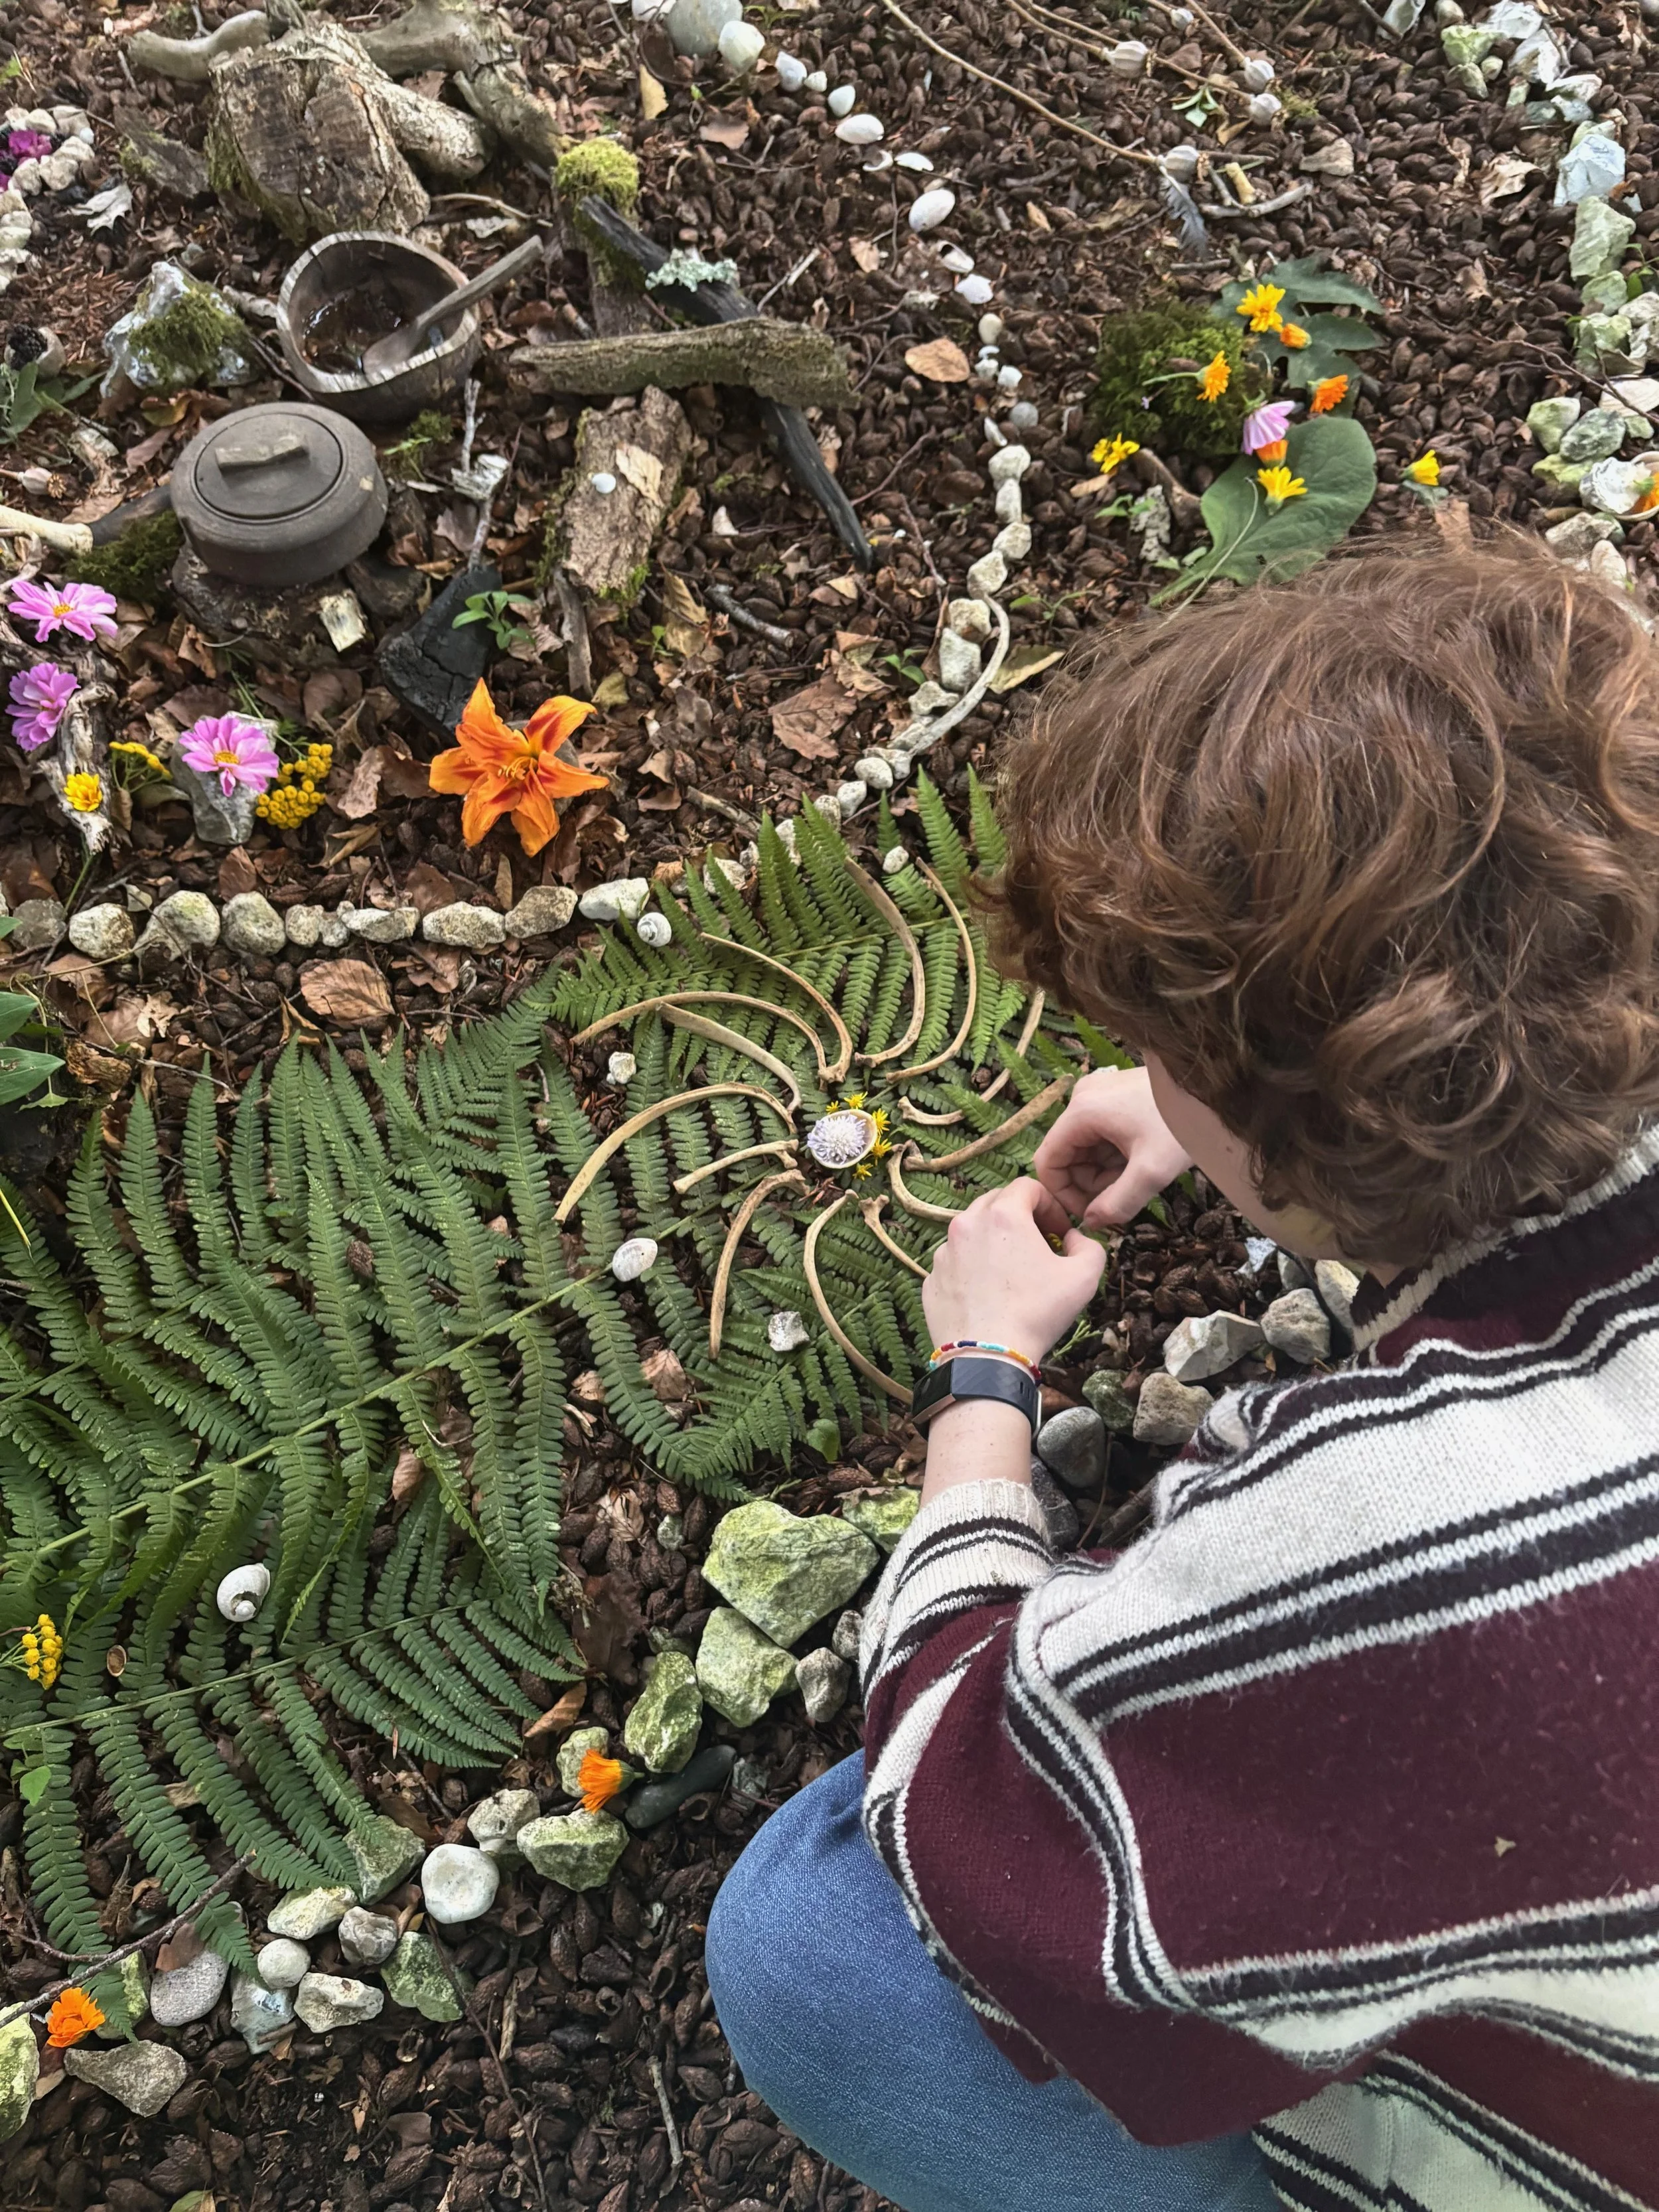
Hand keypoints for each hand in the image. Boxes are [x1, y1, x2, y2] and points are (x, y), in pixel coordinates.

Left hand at [922, 1178, 1106, 1365]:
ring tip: (1011, 1272)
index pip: (1027, 1186)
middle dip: (1019, 1216)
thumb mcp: (1084, 1277)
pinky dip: (971, 1269)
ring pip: (971, 1232)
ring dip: (993, 1241)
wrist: (987, 1358)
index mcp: (1003, 1214)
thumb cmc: (1037, 1313)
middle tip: (1037, 1245)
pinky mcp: (930, 1279)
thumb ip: (1089, 1245)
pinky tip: (987, 1295)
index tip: (1059, 1231)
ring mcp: (943, 1253)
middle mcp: (967, 1224)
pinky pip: (955, 1263)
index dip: (1049, 1204)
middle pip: (995, 1202)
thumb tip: (1074, 1238)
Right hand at [1033, 1066, 1193, 1229]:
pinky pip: (1101, 1135)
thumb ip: (1118, 1203)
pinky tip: (1141, 1161)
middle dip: (1090, 1184)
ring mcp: (1099, 1095)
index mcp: (1082, 1112)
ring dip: (1105, 1172)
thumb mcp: (1152, 1171)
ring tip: (1138, 1178)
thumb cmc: (1182, 1125)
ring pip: (1086, 1148)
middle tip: (1123, 1196)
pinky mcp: (1115, 1097)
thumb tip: (1092, 1223)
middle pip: (1068, 1155)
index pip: (1047, 1160)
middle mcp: (1083, 1099)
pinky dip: (1115, 1156)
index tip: (1090, 1213)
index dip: (1062, 1194)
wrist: (1218, 1089)